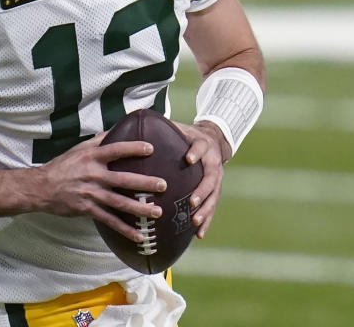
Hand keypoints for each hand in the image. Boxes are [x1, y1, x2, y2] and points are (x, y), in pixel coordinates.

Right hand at [33, 134, 167, 242]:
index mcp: (91, 157)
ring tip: (157, 212)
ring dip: (139, 208)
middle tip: (163, 185)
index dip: (133, 148)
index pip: (116, 150)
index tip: (151, 148)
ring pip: (119, 202)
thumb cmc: (62, 166)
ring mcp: (91, 194)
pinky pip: (110, 221)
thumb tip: (115, 130)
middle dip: (145, 183)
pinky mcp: (87, 209)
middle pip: (123, 179)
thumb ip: (98, 141)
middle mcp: (93, 174)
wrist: (41, 187)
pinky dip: (125, 229)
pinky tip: (139, 236)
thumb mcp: (78, 149)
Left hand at [172, 120, 229, 238]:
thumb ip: (162, 127)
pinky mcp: (215, 191)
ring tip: (194, 221)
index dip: (196, 152)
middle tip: (192, 202)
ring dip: (205, 210)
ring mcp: (217, 178)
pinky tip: (198, 235)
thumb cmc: (188, 135)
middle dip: (202, 190)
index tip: (189, 159)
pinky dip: (206, 221)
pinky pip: (212, 207)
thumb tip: (137, 118)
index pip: (201, 147)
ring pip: (214, 196)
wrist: (213, 140)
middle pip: (212, 177)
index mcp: (203, 145)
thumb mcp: (179, 127)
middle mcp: (213, 162)